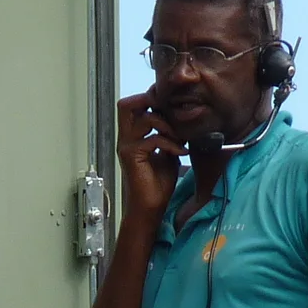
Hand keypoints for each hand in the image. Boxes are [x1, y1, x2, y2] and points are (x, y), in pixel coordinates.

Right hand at [116, 92, 178, 220]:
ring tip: (180, 139)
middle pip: (127, 104)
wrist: (150, 208)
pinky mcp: (132, 157)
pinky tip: (181, 152)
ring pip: (145, 118)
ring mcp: (126, 146)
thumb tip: (180, 124)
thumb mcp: (167, 155)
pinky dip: (171, 144)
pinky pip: (153, 139)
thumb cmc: (157, 184)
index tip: (171, 107)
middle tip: (170, 112)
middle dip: (150, 101)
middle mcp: (125, 138)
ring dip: (167, 125)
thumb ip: (168, 138)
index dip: (149, 98)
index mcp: (132, 136)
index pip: (132, 105)